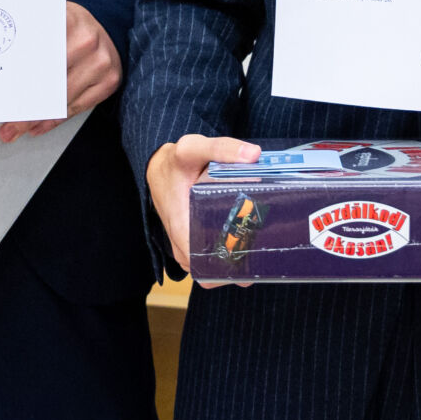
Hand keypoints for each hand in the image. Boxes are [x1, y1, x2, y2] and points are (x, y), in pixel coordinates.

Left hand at [1, 3, 120, 143]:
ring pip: (61, 100)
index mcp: (68, 20)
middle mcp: (87, 42)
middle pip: (48, 81)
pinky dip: (54, 120)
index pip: (37, 52)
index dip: (18, 74)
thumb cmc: (73, 28)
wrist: (108, 29)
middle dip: (24, 105)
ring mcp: (101, 63)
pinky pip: (76, 108)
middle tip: (6, 120)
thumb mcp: (51, 18)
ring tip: (15, 128)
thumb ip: (30, 33)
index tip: (2, 92)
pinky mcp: (109, 82)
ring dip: (35, 119)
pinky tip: (37, 126)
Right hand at [146, 134, 261, 282]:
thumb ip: (222, 149)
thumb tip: (254, 154)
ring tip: (257, 248)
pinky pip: (207, 257)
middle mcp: (181, 244)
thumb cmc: (174, 162)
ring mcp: (185, 246)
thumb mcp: (193, 149)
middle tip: (262, 252)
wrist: (158, 166)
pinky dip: (224, 254)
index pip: (202, 264)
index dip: (227, 268)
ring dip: (231, 263)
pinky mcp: (190, 242)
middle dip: (236, 267)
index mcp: (181, 228)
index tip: (251, 258)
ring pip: (209, 267)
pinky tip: (244, 243)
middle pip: (210, 270)